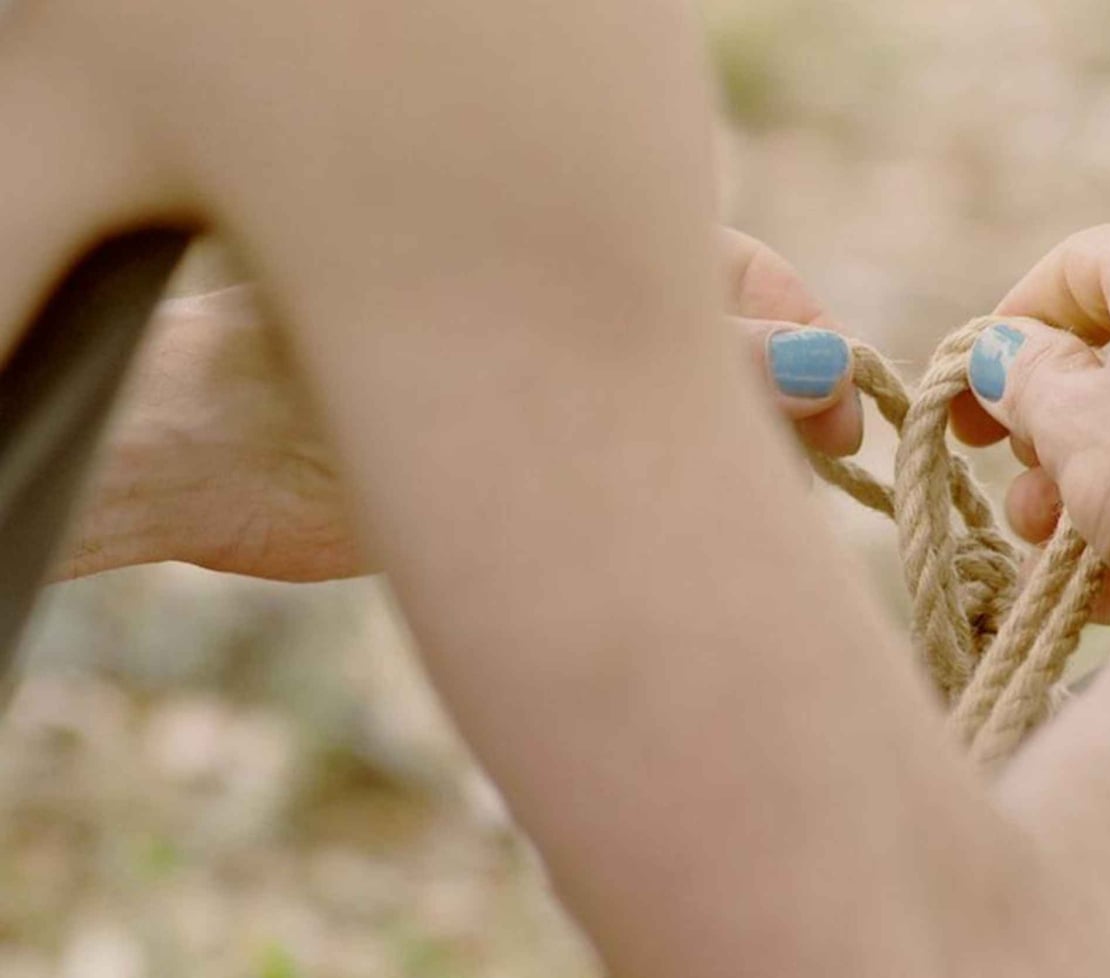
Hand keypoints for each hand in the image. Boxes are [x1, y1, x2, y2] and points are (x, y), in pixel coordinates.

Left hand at [60, 230, 859, 580]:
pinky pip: (642, 483)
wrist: (209, 464)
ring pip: (687, 414)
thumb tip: (815, 366)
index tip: (840, 399)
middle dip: (788, 392)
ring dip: (743, 453)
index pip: (730, 270)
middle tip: (828, 453)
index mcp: (564, 249)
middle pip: (724, 342)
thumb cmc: (328, 378)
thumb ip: (672, 361)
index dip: (800, 330)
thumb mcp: (514, 366)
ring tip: (777, 498)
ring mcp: (559, 396)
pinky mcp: (538, 475)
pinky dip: (685, 506)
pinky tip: (713, 534)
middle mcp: (573, 316)